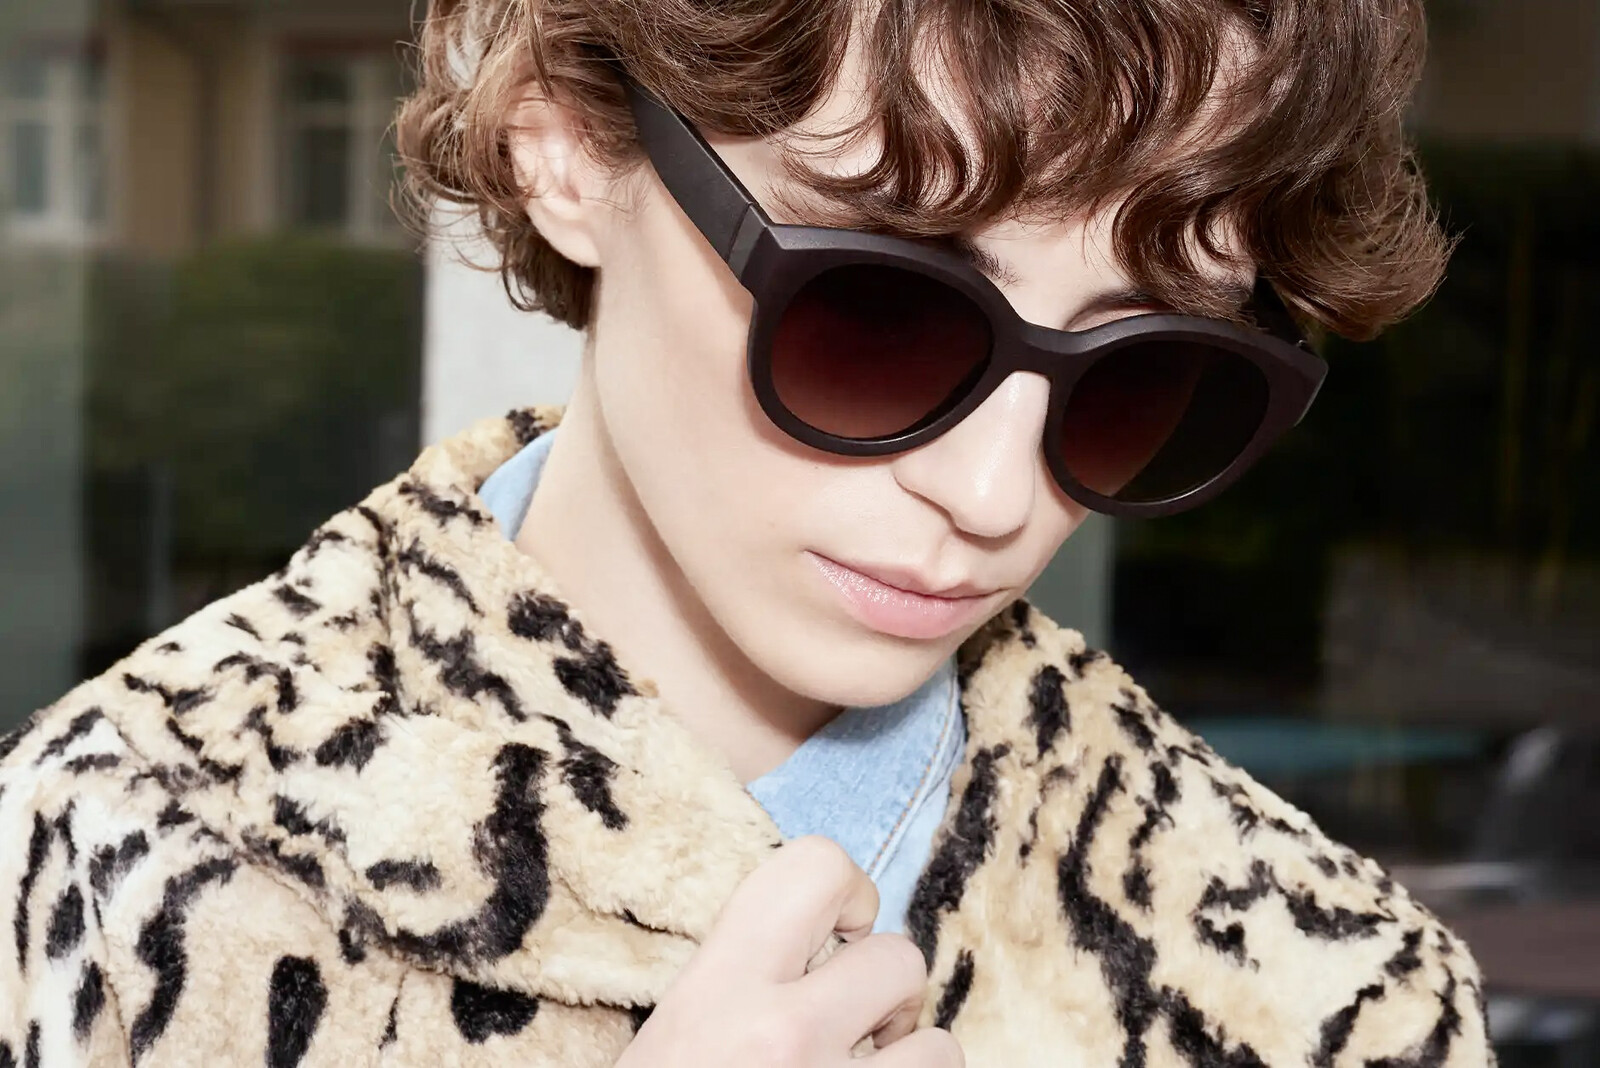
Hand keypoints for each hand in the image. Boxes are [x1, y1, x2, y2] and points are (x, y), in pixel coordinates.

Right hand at [617, 835, 964, 1065]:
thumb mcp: (670, 1031)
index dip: (844, 890)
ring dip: (906, 1056)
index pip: (815, 866)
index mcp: (717, 989)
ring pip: (939, 1041)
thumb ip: (734, 976)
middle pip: (896, 956)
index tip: (831, 930)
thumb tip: (810, 934)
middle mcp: (784, 1034)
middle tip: (850, 1022)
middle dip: (880, 991)